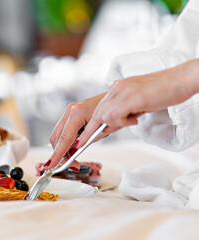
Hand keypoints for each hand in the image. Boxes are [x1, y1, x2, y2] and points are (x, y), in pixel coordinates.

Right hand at [44, 93, 108, 168]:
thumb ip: (87, 140)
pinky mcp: (70, 114)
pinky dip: (66, 142)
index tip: (50, 165)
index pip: (64, 138)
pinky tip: (74, 148)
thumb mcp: (103, 129)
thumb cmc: (113, 111)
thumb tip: (73, 152)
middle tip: (72, 165)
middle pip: (56, 137)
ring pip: (58, 135)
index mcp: (78, 112)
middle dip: (60, 153)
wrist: (118, 98)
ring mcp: (69, 111)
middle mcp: (70, 110)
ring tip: (74, 159)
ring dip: (62, 148)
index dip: (57, 154)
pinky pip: (63, 131)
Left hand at [78, 59, 198, 148]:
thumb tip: (109, 126)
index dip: (89, 127)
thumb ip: (123, 112)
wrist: (183, 79)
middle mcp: (117, 88)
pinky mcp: (131, 96)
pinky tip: (137, 117)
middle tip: (83, 144)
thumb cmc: (165, 92)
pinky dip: (123, 122)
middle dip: (89, 132)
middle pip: (95, 114)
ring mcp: (123, 91)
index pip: (97, 110)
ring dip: (115, 125)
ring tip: (133, 119)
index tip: (80, 141)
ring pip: (103, 116)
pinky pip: (115, 116)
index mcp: (117, 89)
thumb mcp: (138, 103)